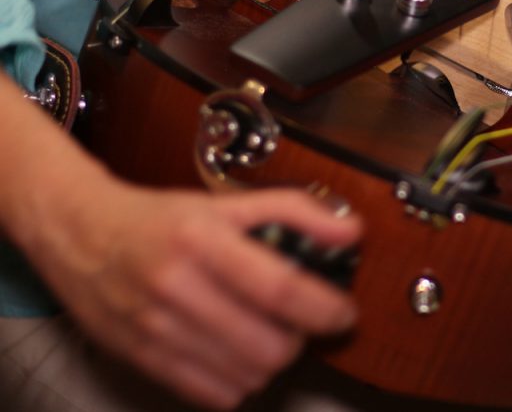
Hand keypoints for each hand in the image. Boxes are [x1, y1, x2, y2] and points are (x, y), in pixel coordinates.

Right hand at [22, 179, 361, 409]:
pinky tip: (235, 352)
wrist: (78, 233)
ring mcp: (155, 329)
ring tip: (266, 333)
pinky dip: (238, 381)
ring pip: (247, 375)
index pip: (279, 287)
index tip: (343, 312)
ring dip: (271, 360)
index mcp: (201, 239)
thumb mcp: (226, 202)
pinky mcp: (142, 359)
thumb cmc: (159, 218)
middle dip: (299, 338)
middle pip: (269, 345)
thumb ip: (294, 210)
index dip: (324, 307)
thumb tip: (352, 231)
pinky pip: (214, 395)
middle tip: (298, 320)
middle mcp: (175, 286)